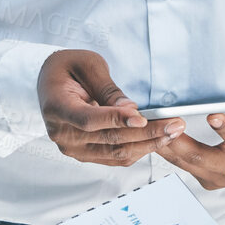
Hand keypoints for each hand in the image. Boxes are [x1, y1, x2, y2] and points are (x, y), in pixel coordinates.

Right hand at [39, 49, 183, 165]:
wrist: (50, 83)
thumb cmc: (66, 69)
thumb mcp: (88, 65)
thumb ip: (108, 89)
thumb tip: (130, 110)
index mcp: (57, 107)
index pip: (88, 120)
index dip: (116, 120)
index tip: (142, 117)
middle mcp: (62, 133)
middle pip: (109, 140)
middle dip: (146, 132)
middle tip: (173, 124)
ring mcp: (73, 148)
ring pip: (116, 154)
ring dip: (148, 144)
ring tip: (172, 131)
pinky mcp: (85, 154)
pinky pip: (115, 158)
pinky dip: (138, 149)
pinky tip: (157, 139)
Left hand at [156, 106, 224, 189]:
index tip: (215, 116)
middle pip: (204, 159)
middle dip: (184, 144)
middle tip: (169, 127)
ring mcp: (216, 174)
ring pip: (188, 163)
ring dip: (170, 148)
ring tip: (154, 130)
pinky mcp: (203, 173)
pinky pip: (181, 163)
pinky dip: (166, 151)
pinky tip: (151, 136)